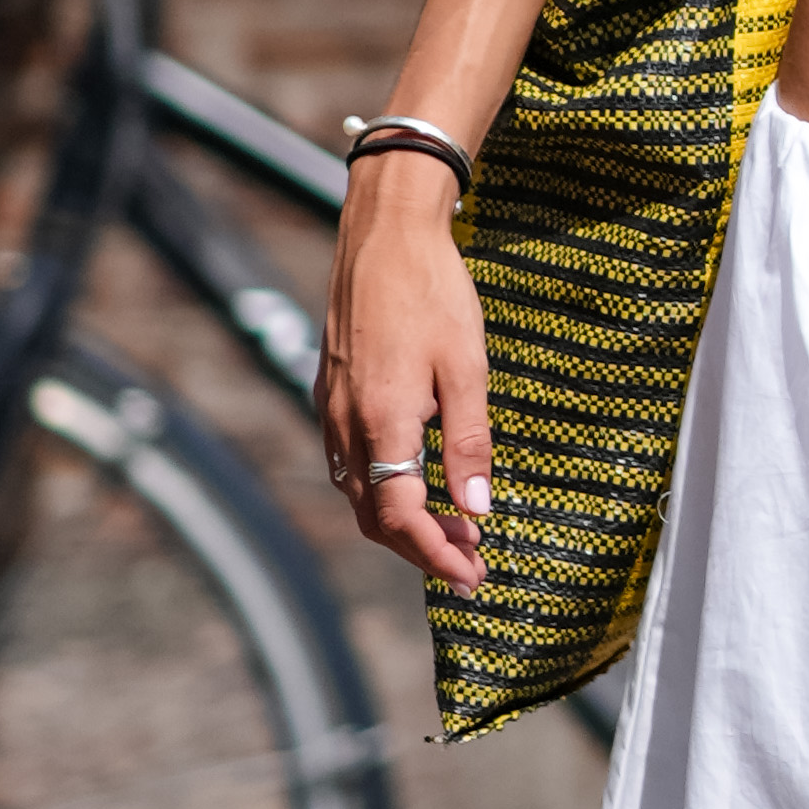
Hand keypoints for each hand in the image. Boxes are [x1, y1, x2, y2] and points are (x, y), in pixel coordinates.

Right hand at [318, 154, 491, 595]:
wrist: (384, 232)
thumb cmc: (431, 292)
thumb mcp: (467, 370)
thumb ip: (470, 444)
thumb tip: (478, 508)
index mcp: (381, 422)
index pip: (399, 518)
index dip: (435, 555)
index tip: (471, 576)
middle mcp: (345, 422)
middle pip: (373, 516)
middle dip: (421, 547)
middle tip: (471, 559)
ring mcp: (331, 406)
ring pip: (357, 491)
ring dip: (401, 519)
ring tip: (453, 524)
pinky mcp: (330, 389)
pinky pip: (347, 459)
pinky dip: (381, 486)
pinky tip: (416, 479)